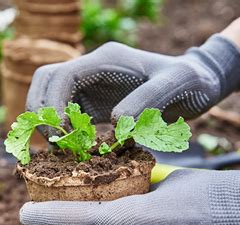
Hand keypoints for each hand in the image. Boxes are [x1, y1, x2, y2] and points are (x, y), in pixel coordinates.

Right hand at [26, 35, 239, 134]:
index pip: (62, 75)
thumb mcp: (178, 86)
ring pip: (49, 96)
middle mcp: (91, 69)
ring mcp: (90, 84)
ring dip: (48, 122)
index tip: (64, 132)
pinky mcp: (93, 101)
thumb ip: (147, 101)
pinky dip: (61, 129)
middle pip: (45, 81)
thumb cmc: (191, 82)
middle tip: (57, 142)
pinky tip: (73, 148)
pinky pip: (63, 111)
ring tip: (63, 148)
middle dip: (42, 112)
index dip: (54, 103)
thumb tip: (116, 122)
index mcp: (106, 61)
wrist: (197, 83)